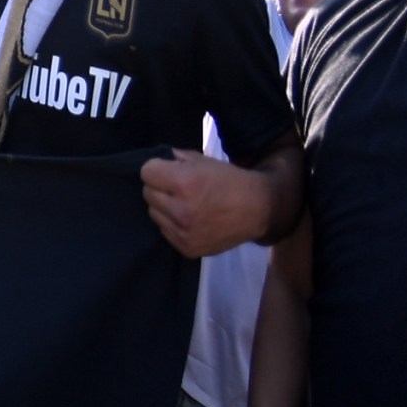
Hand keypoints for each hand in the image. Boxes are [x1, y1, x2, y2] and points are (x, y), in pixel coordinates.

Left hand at [141, 149, 272, 256]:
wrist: (260, 210)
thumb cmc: (231, 181)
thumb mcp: (205, 161)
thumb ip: (177, 158)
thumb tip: (156, 158)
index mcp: (185, 183)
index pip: (147, 172)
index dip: (156, 169)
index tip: (167, 170)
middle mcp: (181, 209)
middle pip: (147, 193)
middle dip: (159, 187)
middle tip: (178, 188)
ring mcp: (183, 232)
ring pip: (153, 213)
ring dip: (164, 207)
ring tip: (185, 204)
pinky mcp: (186, 248)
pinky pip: (164, 230)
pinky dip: (172, 223)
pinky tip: (190, 219)